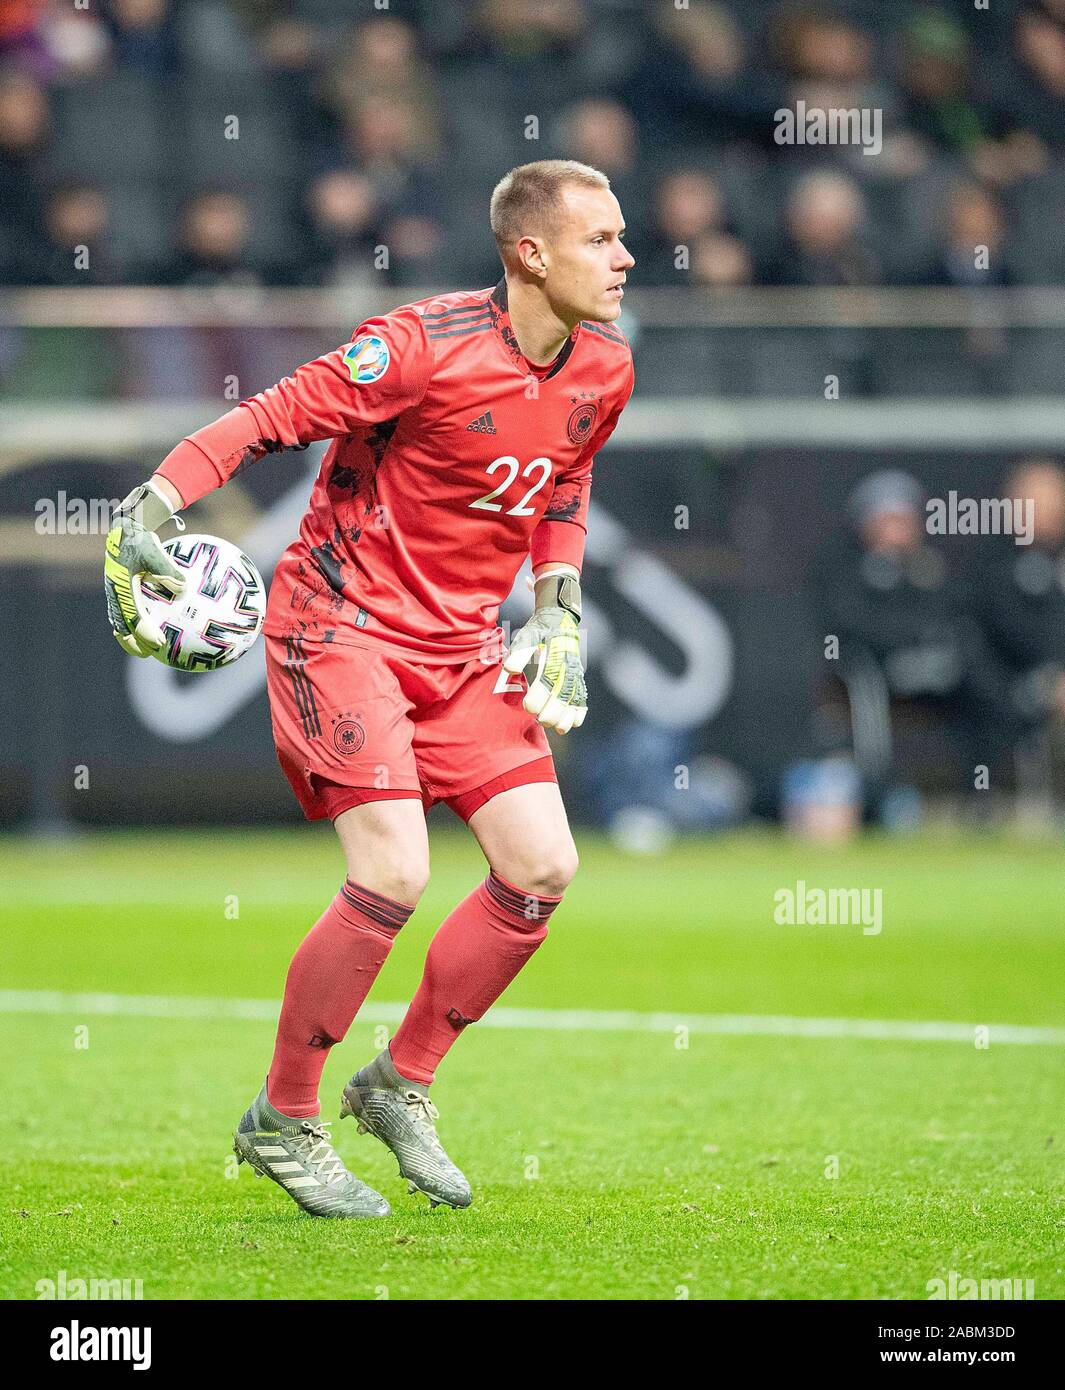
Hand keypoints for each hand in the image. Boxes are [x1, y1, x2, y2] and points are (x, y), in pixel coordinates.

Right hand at [103, 482, 185, 657]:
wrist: (125, 529)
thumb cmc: (141, 539)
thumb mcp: (154, 551)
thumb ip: (167, 570)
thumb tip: (183, 589)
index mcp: (121, 586)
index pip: (132, 615)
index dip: (143, 631)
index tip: (158, 642)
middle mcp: (115, 593)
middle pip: (122, 625)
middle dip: (134, 642)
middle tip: (151, 653)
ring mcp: (115, 594)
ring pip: (120, 622)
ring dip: (132, 638)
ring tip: (148, 650)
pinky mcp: (120, 592)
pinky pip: (127, 613)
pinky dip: (136, 625)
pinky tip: (153, 631)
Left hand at [503, 571, 586, 734]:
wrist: (560, 618)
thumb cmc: (539, 629)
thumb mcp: (528, 633)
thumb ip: (520, 651)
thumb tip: (509, 669)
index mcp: (556, 650)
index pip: (550, 675)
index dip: (542, 692)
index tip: (528, 706)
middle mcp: (569, 661)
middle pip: (565, 689)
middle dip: (555, 708)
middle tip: (542, 721)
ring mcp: (576, 670)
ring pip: (575, 694)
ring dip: (568, 713)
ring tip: (558, 728)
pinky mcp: (579, 676)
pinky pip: (583, 694)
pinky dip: (580, 709)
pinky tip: (574, 723)